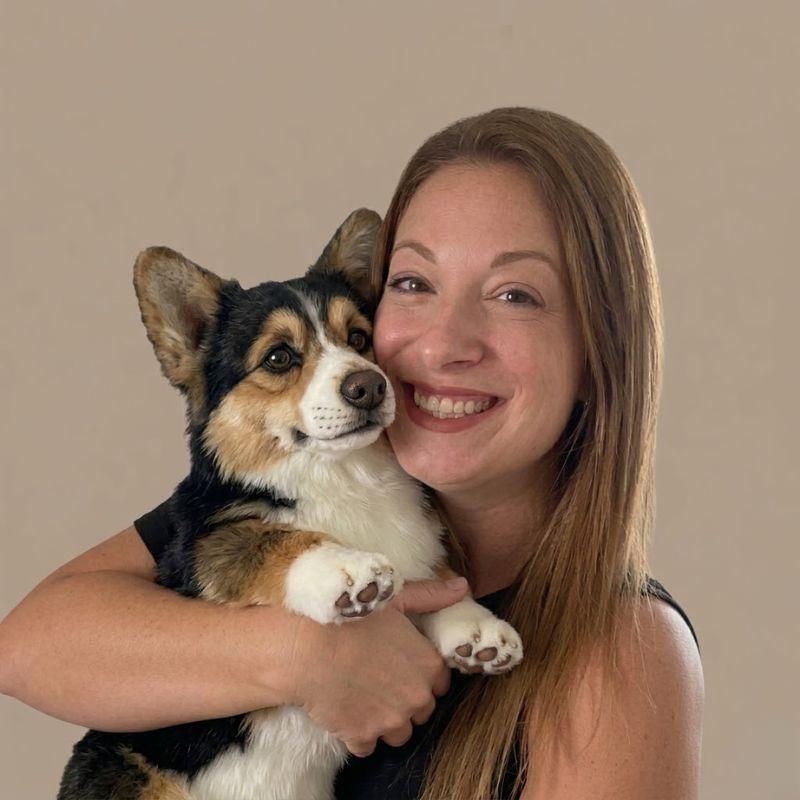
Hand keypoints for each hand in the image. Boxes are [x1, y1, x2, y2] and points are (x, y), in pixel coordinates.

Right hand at [288, 577, 469, 756]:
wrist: (304, 647)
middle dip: (406, 698)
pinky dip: (359, 733)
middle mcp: (417, 698)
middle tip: (380, 677)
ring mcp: (390, 722)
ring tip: (363, 695)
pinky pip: (368, 746)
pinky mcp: (362, 737)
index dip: (420, 672)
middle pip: (422, 709)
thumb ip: (431, 596)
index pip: (439, 681)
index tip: (401, 664)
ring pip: (399, 732)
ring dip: (386, 719)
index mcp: (428, 664)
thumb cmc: (351, 616)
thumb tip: (462, 587)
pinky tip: (345, 709)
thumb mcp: (395, 596)